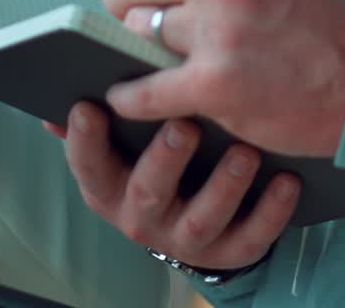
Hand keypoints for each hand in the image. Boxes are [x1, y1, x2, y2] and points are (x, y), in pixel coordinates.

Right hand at [51, 102, 299, 272]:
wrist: (197, 213)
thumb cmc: (155, 152)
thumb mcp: (124, 136)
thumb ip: (101, 109)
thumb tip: (57, 93)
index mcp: (110, 185)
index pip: (88, 166)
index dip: (84, 141)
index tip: (89, 106)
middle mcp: (142, 216)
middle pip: (147, 193)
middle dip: (164, 159)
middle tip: (185, 124)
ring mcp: (186, 238)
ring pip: (202, 220)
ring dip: (224, 186)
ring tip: (245, 152)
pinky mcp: (229, 251)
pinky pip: (252, 239)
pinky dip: (271, 212)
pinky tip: (287, 181)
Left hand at [101, 0, 344, 157]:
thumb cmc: (320, 18)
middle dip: (118, 0)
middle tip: (129, 14)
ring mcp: (220, 31)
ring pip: (135, 30)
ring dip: (136, 46)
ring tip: (151, 53)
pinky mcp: (217, 86)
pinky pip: (143, 89)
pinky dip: (130, 96)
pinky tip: (131, 95)